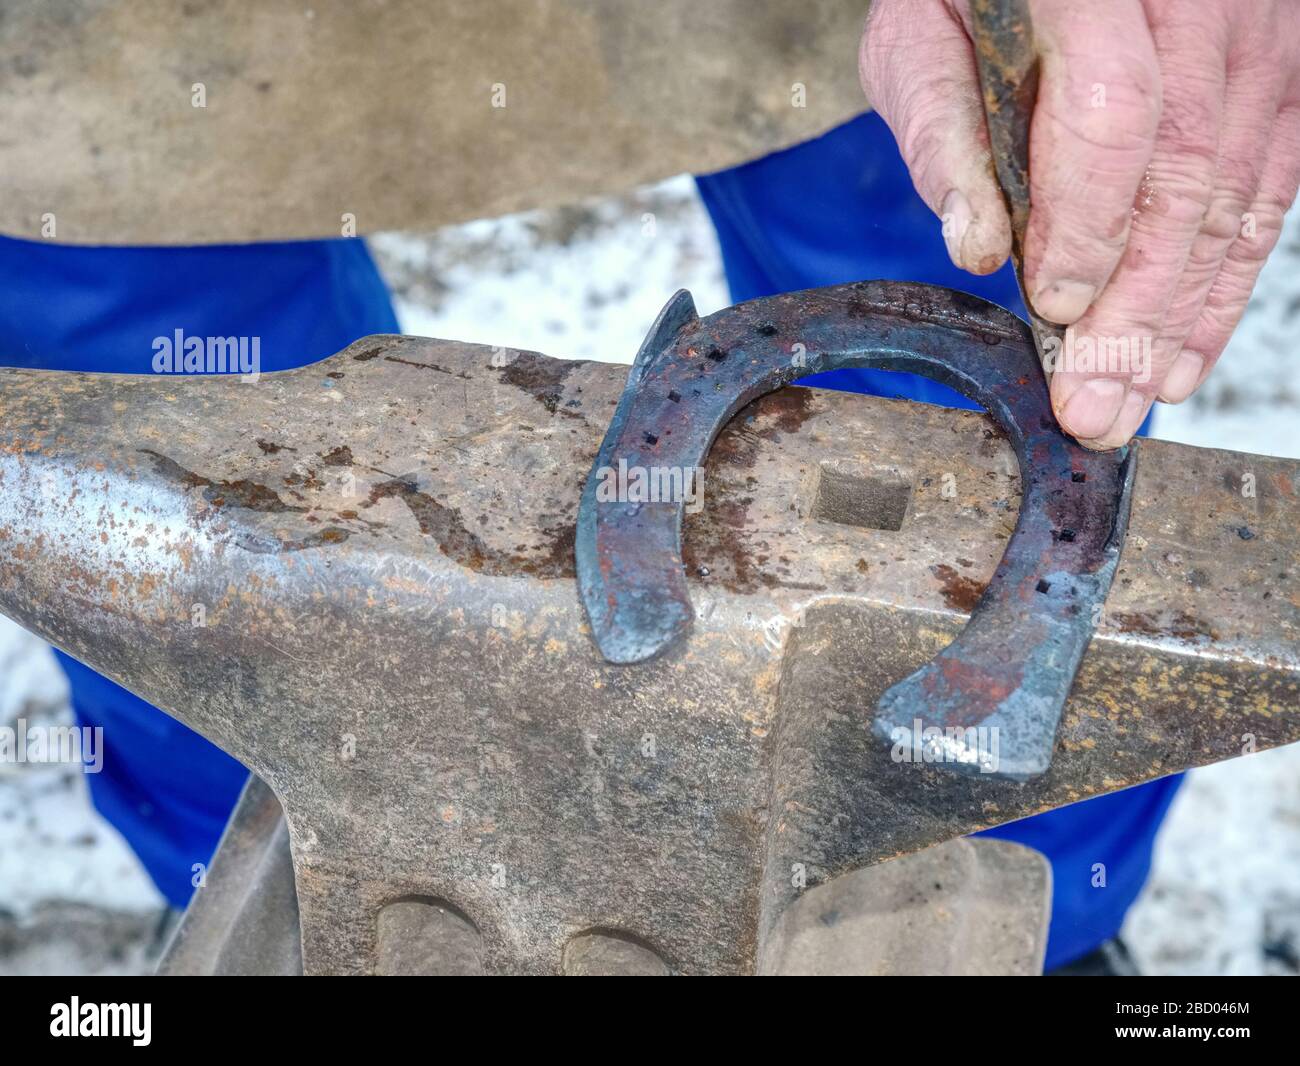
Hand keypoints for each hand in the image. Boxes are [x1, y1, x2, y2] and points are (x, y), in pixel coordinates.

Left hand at [859, 0, 1299, 447]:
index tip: (1057, 311)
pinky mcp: (1278, 60)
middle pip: (1186, 171)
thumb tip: (977, 249)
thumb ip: (941, 129)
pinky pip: (1268, 182)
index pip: (1112, 117)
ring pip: (1236, 189)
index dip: (1088, 227)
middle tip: (1095, 406)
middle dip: (1138, 308)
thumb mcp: (917, 32)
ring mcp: (1256, 22)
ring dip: (1182, 313)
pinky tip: (1185, 353)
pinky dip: (1225, 279)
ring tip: (1134, 399)